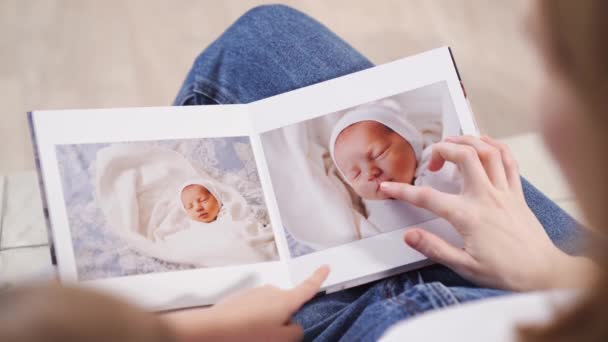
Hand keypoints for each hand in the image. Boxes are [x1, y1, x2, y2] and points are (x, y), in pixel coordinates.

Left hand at [164, 265, 328, 341]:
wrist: (214, 329)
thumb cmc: (250, 334)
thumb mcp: (282, 340)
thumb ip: (296, 332)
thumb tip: (294, 325)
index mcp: (286, 300)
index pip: (308, 288)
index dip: (318, 278)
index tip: (325, 267)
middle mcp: (272, 292)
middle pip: (286, 305)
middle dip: (284, 319)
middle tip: (272, 337)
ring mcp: (255, 293)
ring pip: (268, 310)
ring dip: (265, 322)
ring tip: (253, 337)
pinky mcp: (240, 298)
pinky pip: (253, 311)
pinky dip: (251, 321)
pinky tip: (242, 333)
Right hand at [381, 135, 592, 290]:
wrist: (542, 273)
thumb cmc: (508, 272)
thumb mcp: (464, 266)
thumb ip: (434, 248)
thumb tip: (410, 236)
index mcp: (469, 217)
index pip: (428, 198)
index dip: (403, 191)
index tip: (388, 187)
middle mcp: (487, 198)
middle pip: (463, 157)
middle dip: (442, 150)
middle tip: (430, 160)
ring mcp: (504, 192)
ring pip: (487, 151)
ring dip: (467, 140)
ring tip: (452, 142)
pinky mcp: (517, 193)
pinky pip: (508, 160)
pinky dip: (495, 145)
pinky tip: (484, 143)